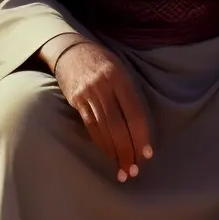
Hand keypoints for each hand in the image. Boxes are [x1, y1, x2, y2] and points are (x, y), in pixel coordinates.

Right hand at [54, 41, 151, 181]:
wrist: (71, 49)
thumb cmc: (103, 61)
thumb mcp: (122, 70)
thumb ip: (131, 95)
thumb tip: (141, 129)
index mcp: (120, 78)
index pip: (134, 114)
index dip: (141, 136)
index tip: (147, 154)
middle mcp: (104, 86)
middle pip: (118, 126)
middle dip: (128, 150)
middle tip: (134, 170)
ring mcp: (88, 94)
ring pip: (103, 130)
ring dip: (114, 152)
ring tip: (123, 169)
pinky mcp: (76, 101)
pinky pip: (90, 127)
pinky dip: (101, 143)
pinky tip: (109, 154)